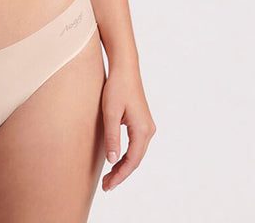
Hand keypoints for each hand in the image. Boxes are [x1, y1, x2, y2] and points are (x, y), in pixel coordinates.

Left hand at [100, 65, 155, 191]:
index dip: (120, 175)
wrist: (125, 68)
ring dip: (123, 165)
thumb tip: (112, 161)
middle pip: (135, 160)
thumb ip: (112, 136)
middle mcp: (148, 130)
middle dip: (121, 174)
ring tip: (109, 177)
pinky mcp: (142, 122)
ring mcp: (147, 126)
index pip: (132, 161)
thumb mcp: (110, 112)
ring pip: (136, 153)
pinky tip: (116, 160)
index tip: (108, 186)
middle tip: (105, 186)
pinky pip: (135, 145)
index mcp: (142, 130)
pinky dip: (126, 155)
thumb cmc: (116, 87)